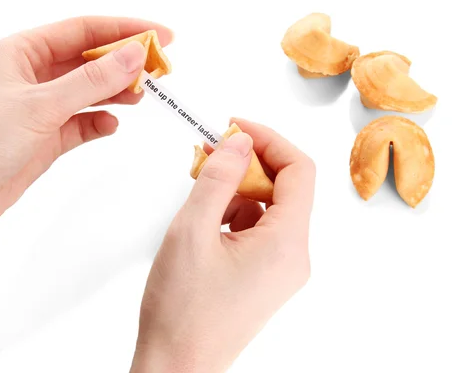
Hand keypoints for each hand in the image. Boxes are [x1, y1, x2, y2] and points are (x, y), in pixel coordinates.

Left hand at [0, 16, 171, 305]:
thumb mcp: (40, 105)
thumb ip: (92, 80)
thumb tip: (134, 55)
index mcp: (22, 52)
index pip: (83, 30)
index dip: (125, 30)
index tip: (161, 36)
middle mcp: (33, 76)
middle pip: (90, 60)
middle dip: (124, 62)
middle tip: (160, 68)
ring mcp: (41, 108)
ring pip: (90, 91)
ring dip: (116, 92)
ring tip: (142, 95)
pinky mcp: (46, 138)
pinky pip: (83, 123)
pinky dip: (99, 122)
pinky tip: (110, 126)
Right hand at [130, 118, 315, 372]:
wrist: (176, 366)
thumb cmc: (181, 309)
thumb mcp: (192, 230)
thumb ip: (218, 177)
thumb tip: (238, 139)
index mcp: (287, 244)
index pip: (299, 170)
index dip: (268, 139)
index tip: (235, 126)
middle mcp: (294, 256)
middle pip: (286, 188)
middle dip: (248, 164)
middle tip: (209, 154)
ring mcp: (282, 269)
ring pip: (270, 208)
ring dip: (238, 189)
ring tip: (200, 190)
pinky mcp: (266, 277)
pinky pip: (260, 230)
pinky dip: (236, 214)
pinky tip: (206, 221)